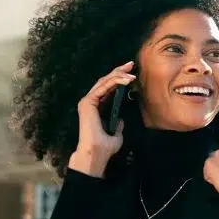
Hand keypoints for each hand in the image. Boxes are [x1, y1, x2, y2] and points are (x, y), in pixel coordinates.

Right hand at [68, 62, 135, 176]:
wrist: (96, 154)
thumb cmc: (105, 148)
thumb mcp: (116, 134)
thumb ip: (118, 125)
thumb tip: (121, 119)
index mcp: (96, 108)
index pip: (108, 89)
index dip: (119, 79)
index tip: (131, 74)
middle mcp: (90, 102)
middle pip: (105, 82)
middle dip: (118, 71)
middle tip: (131, 64)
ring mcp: (88, 101)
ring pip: (104, 82)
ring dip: (118, 75)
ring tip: (131, 72)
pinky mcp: (88, 102)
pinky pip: (103, 87)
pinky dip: (115, 82)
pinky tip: (126, 80)